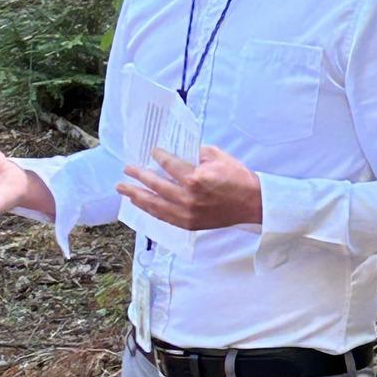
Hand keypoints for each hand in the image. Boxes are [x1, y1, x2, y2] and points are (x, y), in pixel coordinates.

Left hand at [117, 144, 262, 230]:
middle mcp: (187, 198)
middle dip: (139, 177)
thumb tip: (178, 152)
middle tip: (127, 170)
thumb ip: (196, 153)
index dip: (158, 156)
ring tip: (123, 190)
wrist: (252, 204)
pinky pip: (163, 217)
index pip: (169, 165)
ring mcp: (187, 214)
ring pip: (155, 205)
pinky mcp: (189, 224)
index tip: (152, 151)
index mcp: (195, 179)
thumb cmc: (237, 178)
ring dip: (137, 196)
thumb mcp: (218, 157)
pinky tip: (140, 204)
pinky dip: (150, 210)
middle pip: (156, 185)